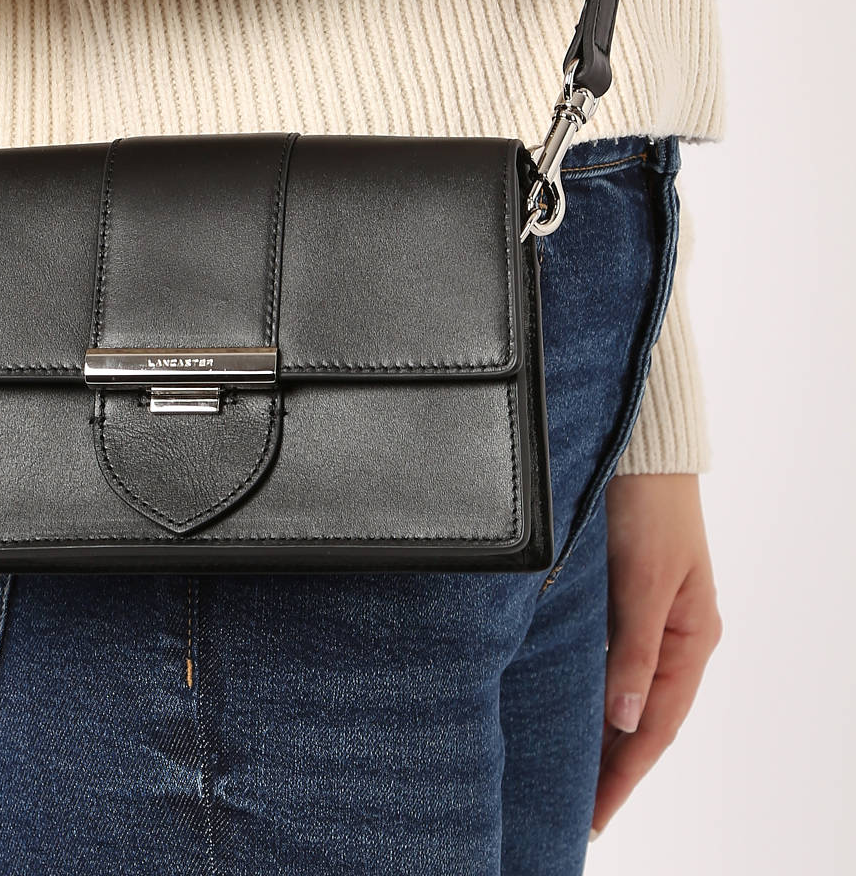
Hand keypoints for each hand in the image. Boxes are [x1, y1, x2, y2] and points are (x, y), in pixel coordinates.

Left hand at [593, 473, 722, 835]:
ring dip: (605, 736)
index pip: (657, 725)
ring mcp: (651, 618)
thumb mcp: (643, 579)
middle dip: (616, 768)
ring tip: (573, 779)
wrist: (642, 449)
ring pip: (627, 694)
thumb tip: (622, 720)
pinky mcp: (624, 599)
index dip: (627, 774)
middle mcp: (676, 635)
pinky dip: (595, 694)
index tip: (596, 815)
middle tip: (580, 814)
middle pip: (644, 718)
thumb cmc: (648, 506)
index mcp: (693, 637)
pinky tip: (573, 711)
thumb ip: (635, 649)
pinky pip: (613, 663)